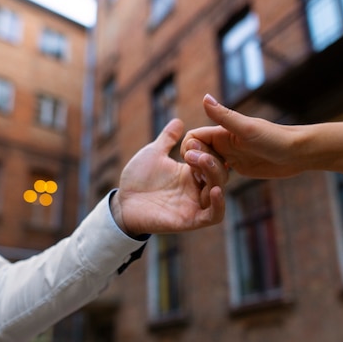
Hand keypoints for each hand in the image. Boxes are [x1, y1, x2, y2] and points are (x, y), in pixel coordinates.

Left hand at [112, 119, 227, 236]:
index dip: (207, 147)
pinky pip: (214, 216)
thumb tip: (178, 121)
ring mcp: (195, 204)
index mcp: (191, 172)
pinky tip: (215, 190)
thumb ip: (167, 139)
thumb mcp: (154, 154)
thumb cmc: (137, 179)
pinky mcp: (191, 220)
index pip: (213, 158)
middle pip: (220, 173)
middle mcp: (197, 188)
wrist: (123, 203)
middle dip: (210, 158)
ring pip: (219, 190)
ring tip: (201, 160)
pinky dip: (219, 204)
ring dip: (214, 173)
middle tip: (191, 151)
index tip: (191, 138)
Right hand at [182, 94, 342, 179]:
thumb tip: (205, 98)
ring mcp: (231, 155)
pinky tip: (222, 187)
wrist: (299, 153)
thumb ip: (225, 116)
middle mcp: (224, 142)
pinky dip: (215, 180)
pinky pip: (219, 174)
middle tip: (214, 175)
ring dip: (206, 174)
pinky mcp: (239, 167)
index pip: (193, 137)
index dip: (190, 150)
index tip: (200, 161)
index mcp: (222, 131)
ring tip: (220, 182)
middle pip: (197, 153)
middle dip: (198, 166)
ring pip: (206, 164)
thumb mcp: (247, 129)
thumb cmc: (276, 138)